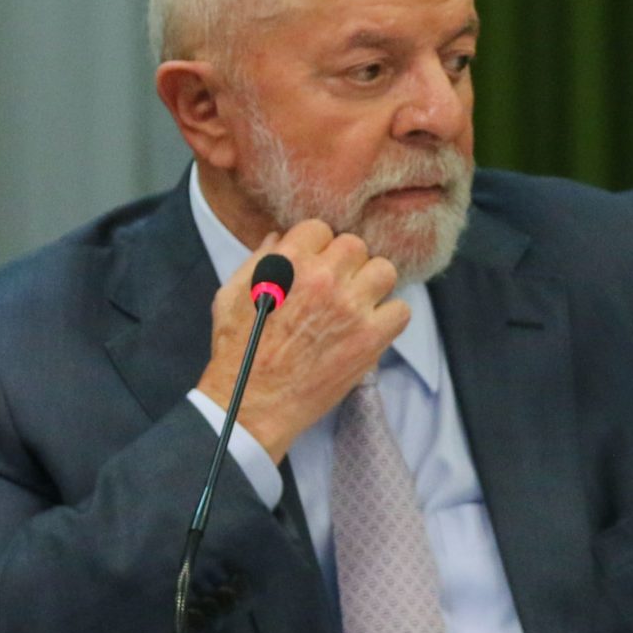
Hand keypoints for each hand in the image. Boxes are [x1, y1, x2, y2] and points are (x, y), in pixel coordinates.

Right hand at [200, 219, 407, 461]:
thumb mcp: (230, 296)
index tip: (315, 264)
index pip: (321, 228)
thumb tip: (281, 238)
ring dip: (373, 284)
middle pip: (356, 245)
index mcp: (286, 263)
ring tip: (357, 303)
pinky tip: (370, 327)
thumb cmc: (238, 352)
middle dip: (346, 263)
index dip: (318, 246)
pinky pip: (401, 309)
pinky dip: (390, 317)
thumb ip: (258, 261)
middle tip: (337, 285)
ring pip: (384, 270)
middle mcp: (322, 279)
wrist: (252, 404)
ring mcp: (350, 308)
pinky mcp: (370, 338)